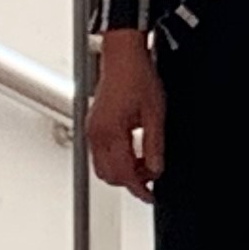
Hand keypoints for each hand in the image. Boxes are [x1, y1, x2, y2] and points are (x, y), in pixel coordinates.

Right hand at [88, 29, 167, 200]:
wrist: (122, 55)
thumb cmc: (137, 76)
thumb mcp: (155, 113)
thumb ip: (154, 145)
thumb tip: (156, 168)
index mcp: (110, 132)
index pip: (123, 174)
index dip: (138, 189)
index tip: (150, 195)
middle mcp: (96, 134)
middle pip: (109, 176)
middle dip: (129, 181)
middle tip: (150, 175)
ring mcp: (92, 129)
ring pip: (102, 167)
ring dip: (122, 171)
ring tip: (143, 162)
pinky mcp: (93, 124)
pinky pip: (100, 153)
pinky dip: (115, 159)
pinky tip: (132, 150)